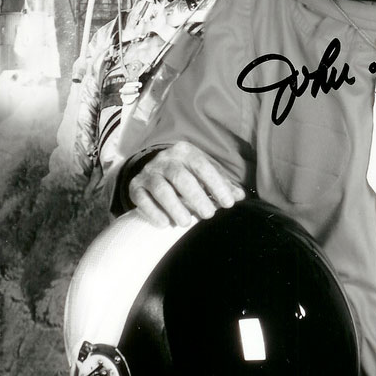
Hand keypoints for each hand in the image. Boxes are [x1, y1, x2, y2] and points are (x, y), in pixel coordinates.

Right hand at [128, 141, 244, 227]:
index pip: (202, 166)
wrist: (151, 167)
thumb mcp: (203, 172)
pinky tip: (165, 224)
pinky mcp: (135, 186)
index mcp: (186, 151)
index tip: (228, 203)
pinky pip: (141, 199)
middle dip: (196, 197)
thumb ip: (221, 184)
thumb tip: (240, 196)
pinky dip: (153, 212)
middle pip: (181, 177)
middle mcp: (166, 159)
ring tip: (186, 223)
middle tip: (209, 215)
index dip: (216, 185)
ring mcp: (149, 172)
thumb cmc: (186, 172)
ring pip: (161, 188)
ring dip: (175, 207)